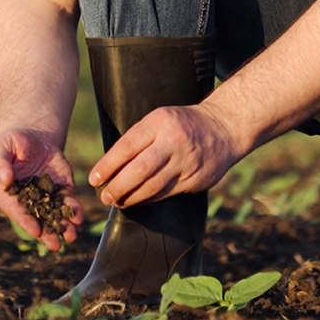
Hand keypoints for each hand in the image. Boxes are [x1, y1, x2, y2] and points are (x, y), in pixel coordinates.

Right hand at [0, 128, 83, 250]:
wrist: (32, 136)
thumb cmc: (9, 143)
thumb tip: (5, 179)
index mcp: (7, 195)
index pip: (16, 211)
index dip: (26, 221)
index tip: (35, 231)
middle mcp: (26, 201)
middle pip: (37, 220)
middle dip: (47, 233)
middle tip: (56, 245)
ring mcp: (45, 196)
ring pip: (54, 215)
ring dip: (63, 227)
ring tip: (71, 236)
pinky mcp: (61, 188)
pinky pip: (67, 201)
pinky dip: (73, 210)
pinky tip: (79, 217)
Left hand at [89, 104, 249, 207]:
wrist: (224, 128)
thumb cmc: (183, 124)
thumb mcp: (160, 119)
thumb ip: (139, 138)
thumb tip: (109, 166)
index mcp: (160, 122)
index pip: (127, 147)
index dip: (107, 166)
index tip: (94, 179)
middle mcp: (174, 141)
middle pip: (138, 170)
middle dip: (117, 187)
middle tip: (104, 196)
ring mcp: (187, 162)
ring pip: (152, 186)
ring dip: (131, 197)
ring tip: (118, 201)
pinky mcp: (196, 179)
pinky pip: (166, 193)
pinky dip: (149, 199)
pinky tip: (139, 200)